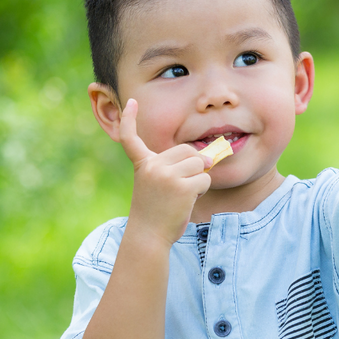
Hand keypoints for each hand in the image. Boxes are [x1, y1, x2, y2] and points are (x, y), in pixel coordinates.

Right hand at [118, 99, 211, 244]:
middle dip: (193, 164)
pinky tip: (188, 201)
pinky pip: (204, 178)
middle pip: (187, 150)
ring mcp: (167, 176)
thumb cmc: (155, 212)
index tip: (132, 102)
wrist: (148, 236)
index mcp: (143, 164)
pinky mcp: (182, 187)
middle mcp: (153, 166)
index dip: (129, 119)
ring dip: (198, 179)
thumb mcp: (156, 184)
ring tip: (183, 195)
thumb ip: (174, 168)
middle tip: (184, 185)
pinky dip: (201, 189)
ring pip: (198, 163)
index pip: (131, 138)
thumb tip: (208, 158)